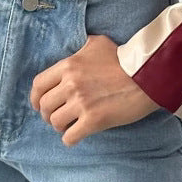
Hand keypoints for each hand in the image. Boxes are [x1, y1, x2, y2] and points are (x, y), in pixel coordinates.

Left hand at [29, 34, 160, 146]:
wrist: (146, 74)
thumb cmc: (123, 58)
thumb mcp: (98, 43)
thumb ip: (81, 49)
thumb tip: (76, 52)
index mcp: (68, 65)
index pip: (38, 84)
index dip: (35, 97)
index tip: (38, 104)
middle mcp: (71, 84)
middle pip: (44, 106)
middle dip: (48, 114)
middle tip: (58, 116)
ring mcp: (81, 103)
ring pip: (55, 122)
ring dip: (60, 126)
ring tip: (69, 125)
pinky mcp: (93, 120)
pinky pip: (70, 137)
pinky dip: (71, 138)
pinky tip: (78, 134)